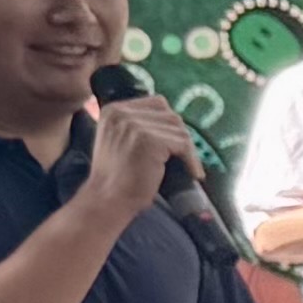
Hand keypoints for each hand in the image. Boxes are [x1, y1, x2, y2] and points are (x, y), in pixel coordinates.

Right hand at [83, 92, 202, 220]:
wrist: (108, 199)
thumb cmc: (118, 176)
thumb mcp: (120, 140)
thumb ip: (139, 125)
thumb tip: (173, 121)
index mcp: (113, 110)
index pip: (157, 103)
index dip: (170, 123)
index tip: (176, 143)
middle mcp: (121, 113)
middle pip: (170, 115)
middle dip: (181, 137)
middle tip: (185, 157)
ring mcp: (134, 125)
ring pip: (179, 129)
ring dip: (188, 150)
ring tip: (187, 167)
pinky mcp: (148, 140)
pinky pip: (183, 144)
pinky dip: (192, 160)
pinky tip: (193, 173)